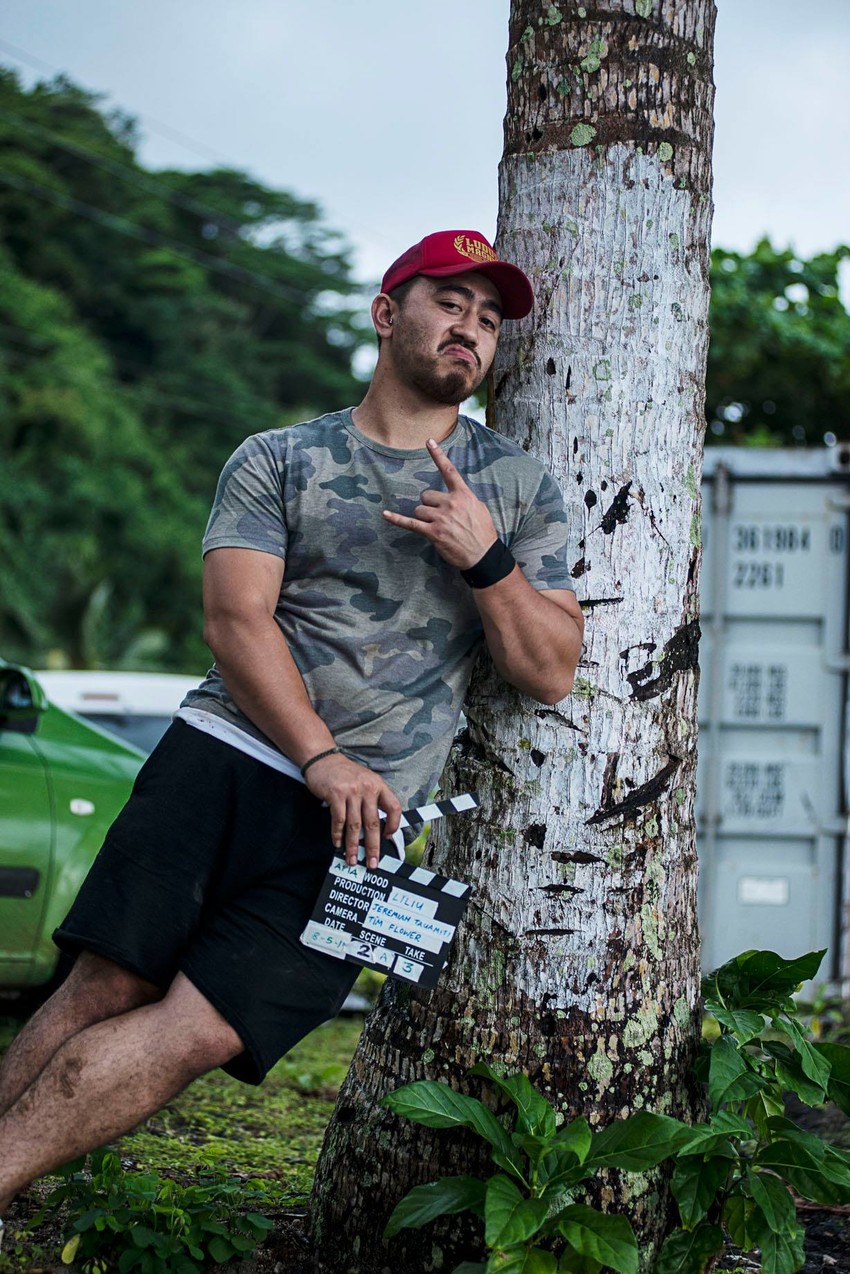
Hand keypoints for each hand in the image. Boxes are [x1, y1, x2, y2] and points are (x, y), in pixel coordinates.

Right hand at [303, 752, 401, 869]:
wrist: (323, 759)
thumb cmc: (344, 773)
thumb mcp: (365, 780)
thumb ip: (372, 799)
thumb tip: (377, 827)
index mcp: (378, 785)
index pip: (394, 807)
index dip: (393, 824)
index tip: (388, 837)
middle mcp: (367, 788)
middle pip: (373, 822)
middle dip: (373, 846)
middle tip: (372, 862)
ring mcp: (351, 791)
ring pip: (355, 825)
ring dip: (353, 845)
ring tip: (352, 858)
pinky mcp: (336, 795)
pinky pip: (339, 820)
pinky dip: (337, 834)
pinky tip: (337, 843)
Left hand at [382, 437, 498, 568]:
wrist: (484, 555)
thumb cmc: (483, 532)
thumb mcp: (479, 508)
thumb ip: (464, 498)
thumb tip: (454, 494)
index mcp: (463, 495)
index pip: (449, 470)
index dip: (438, 455)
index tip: (429, 441)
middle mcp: (451, 503)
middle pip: (426, 495)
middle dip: (429, 505)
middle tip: (440, 517)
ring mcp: (441, 518)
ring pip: (419, 509)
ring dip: (424, 517)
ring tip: (438, 528)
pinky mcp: (433, 533)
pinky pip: (410, 523)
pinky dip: (396, 519)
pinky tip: (385, 515)